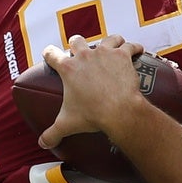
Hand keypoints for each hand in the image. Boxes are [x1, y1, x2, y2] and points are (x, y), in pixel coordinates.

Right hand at [38, 35, 147, 149]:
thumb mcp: (66, 124)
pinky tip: (138, 50)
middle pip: (77, 41)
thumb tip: (43, 144)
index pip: (52, 54)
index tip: (49, 53)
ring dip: (110, 42)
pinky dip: (134, 48)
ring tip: (114, 46)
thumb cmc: (92, 115)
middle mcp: (85, 55)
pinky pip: (130, 46)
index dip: (49, 53)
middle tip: (79, 49)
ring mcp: (105, 52)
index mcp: (68, 68)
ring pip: (107, 38)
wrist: (118, 109)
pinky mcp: (123, 55)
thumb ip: (52, 134)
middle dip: (77, 43)